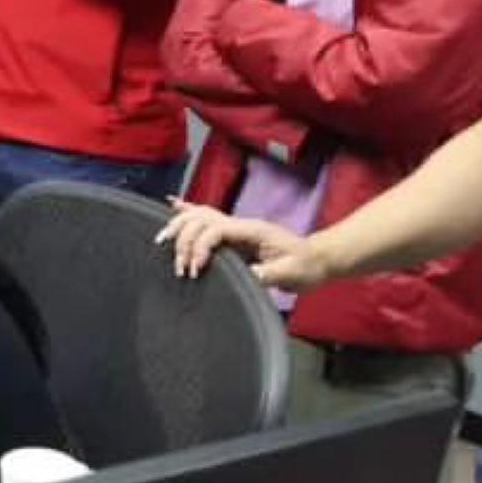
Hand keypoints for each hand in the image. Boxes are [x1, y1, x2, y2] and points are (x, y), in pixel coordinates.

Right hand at [156, 198, 331, 291]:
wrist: (319, 260)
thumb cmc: (306, 268)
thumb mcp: (290, 274)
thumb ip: (267, 274)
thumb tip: (244, 277)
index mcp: (253, 230)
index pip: (216, 229)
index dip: (200, 247)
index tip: (196, 270)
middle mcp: (242, 224)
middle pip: (201, 218)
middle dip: (184, 240)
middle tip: (180, 266)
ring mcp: (237, 228)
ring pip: (200, 216)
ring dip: (180, 227)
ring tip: (162, 242)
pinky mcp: (235, 235)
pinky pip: (207, 219)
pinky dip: (188, 211)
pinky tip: (172, 205)